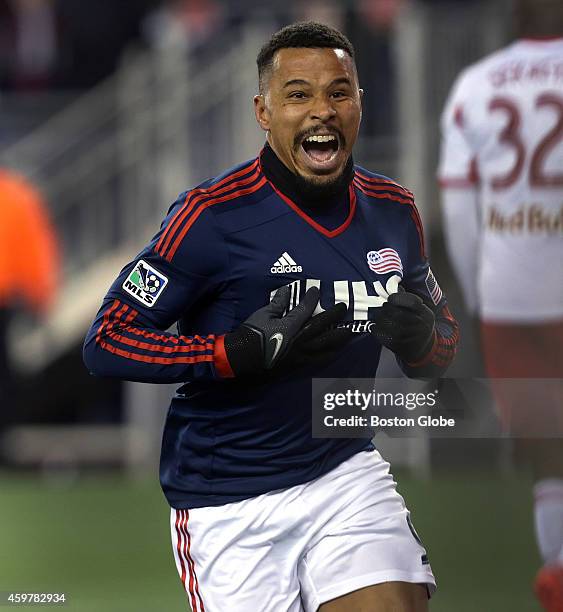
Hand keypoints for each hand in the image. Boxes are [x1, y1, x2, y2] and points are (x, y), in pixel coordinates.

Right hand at [224, 286, 350, 376]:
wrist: (242, 359)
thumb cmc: (251, 335)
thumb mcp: (262, 315)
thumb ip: (277, 303)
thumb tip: (286, 290)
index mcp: (290, 326)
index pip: (306, 309)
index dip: (312, 298)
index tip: (316, 291)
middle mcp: (300, 340)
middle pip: (324, 328)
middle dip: (335, 317)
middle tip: (344, 309)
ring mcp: (301, 355)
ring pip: (326, 347)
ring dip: (339, 339)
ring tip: (348, 332)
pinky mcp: (299, 366)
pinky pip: (319, 360)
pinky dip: (329, 355)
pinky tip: (335, 352)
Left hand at [370, 291, 434, 362]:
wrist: (424, 350)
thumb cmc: (419, 325)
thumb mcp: (421, 312)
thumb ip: (409, 300)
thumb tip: (396, 286)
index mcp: (427, 315)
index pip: (412, 302)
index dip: (398, 298)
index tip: (391, 298)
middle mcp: (421, 327)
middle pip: (398, 313)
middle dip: (386, 308)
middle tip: (383, 307)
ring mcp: (410, 338)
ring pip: (389, 324)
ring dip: (380, 318)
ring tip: (379, 315)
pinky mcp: (400, 347)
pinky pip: (383, 335)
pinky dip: (376, 329)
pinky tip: (376, 326)